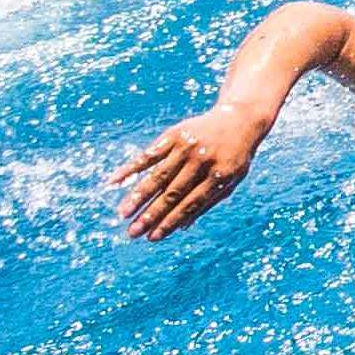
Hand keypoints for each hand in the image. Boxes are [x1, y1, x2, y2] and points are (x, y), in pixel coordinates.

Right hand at [116, 104, 266, 239]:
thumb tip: (181, 227)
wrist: (241, 117)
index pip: (190, 204)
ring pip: (157, 176)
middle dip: (151, 215)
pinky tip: (113, 181)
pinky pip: (148, 154)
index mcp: (220, 175)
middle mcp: (202, 161)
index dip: (170, 221)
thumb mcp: (232, 179)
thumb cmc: (235, 155)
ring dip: (138, 197)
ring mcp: (187, 147)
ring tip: (123, 214)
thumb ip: (209, 201)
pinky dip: (130, 168)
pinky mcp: (174, 134)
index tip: (152, 237)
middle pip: (172, 193)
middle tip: (132, 233)